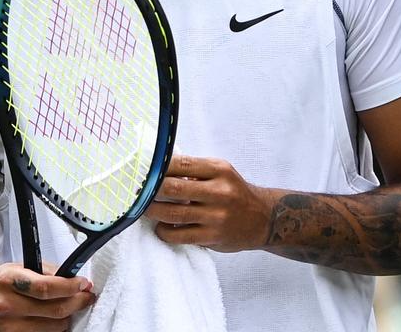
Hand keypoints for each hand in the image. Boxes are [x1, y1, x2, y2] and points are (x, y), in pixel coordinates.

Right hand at [0, 262, 95, 330]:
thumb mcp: (12, 269)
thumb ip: (41, 271)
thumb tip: (71, 278)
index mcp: (8, 281)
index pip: (47, 287)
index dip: (71, 287)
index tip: (83, 284)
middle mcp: (7, 306)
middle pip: (55, 311)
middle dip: (77, 303)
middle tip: (86, 297)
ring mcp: (8, 328)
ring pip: (53, 328)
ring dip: (66, 318)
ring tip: (69, 309)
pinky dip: (52, 330)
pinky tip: (54, 321)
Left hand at [146, 155, 276, 252]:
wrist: (264, 219)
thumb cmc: (233, 192)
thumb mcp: (220, 172)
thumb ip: (192, 169)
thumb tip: (155, 167)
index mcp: (218, 170)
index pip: (179, 163)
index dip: (156, 167)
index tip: (141, 170)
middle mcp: (219, 192)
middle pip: (172, 188)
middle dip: (149, 189)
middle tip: (136, 191)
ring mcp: (216, 216)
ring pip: (172, 213)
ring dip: (151, 211)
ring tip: (143, 208)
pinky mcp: (212, 237)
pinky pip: (178, 235)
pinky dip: (163, 231)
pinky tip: (161, 227)